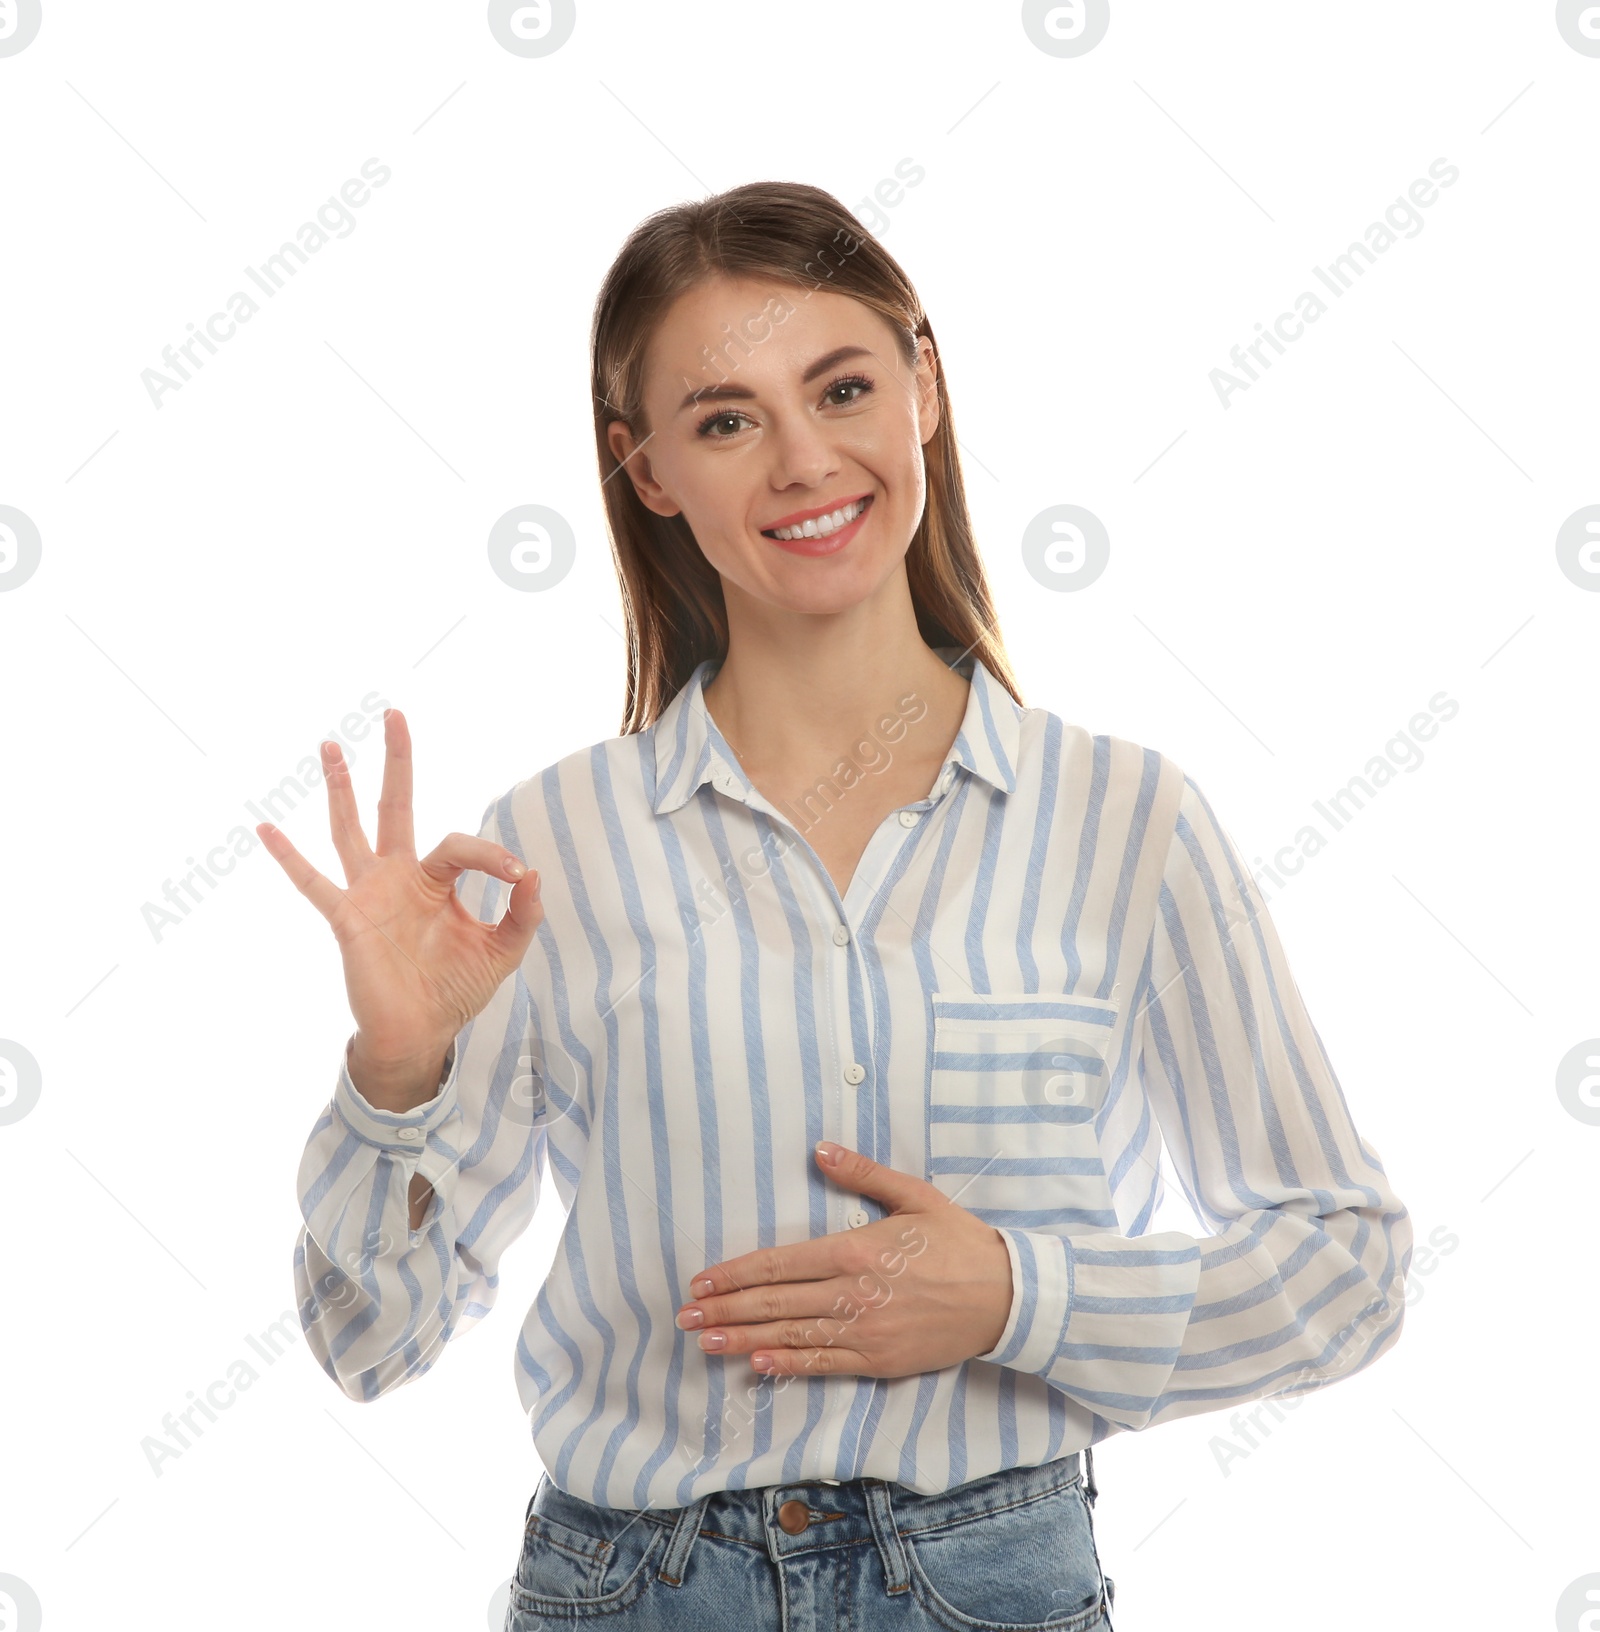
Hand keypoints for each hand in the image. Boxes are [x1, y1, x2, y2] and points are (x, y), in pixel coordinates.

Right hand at [257, 708, 544, 1098]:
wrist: (420, 1033)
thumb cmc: (455, 989)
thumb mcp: (501, 951)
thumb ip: (523, 915)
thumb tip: (534, 874)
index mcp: (436, 881)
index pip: (461, 845)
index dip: (493, 855)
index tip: (519, 875)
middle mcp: (399, 877)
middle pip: (396, 806)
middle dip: (397, 762)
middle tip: (395, 714)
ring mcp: (369, 894)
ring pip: (350, 830)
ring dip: (341, 788)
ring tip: (330, 747)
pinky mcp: (347, 918)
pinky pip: (313, 884)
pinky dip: (288, 857)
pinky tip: (265, 828)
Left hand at [675, 1142, 1013, 1378]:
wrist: (1005, 1296)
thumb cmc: (959, 1241)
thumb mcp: (913, 1195)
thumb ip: (862, 1173)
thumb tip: (820, 1150)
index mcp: (855, 1249)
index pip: (779, 1263)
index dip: (736, 1273)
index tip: (703, 1279)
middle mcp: (852, 1293)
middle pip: (775, 1302)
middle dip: (725, 1308)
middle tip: (686, 1315)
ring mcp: (865, 1331)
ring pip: (791, 1336)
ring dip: (743, 1339)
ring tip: (706, 1342)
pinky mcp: (879, 1359)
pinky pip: (824, 1363)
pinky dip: (788, 1365)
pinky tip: (757, 1365)